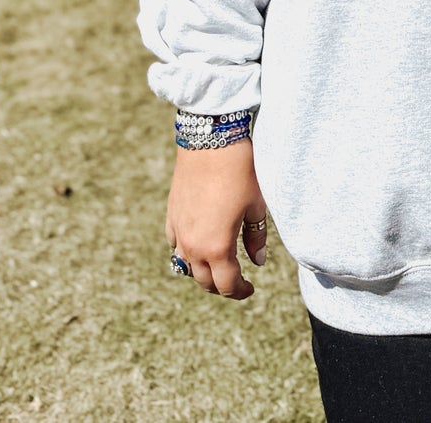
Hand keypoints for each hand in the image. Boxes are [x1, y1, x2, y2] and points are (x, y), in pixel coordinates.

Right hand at [166, 141, 268, 299]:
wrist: (211, 139)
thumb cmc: (240, 171)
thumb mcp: (256, 205)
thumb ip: (256, 237)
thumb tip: (258, 261)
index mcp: (216, 248)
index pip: (226, 285)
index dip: (240, 291)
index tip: (250, 289)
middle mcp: (193, 245)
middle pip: (205, 281)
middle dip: (222, 285)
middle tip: (237, 281)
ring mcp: (179, 230)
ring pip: (187, 266)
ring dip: (202, 271)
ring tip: (218, 265)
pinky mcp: (172, 214)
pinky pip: (176, 244)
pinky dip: (187, 250)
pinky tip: (199, 243)